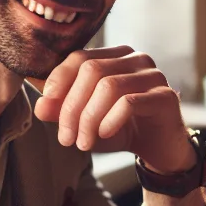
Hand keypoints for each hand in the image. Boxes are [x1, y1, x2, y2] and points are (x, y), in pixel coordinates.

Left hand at [33, 45, 194, 172]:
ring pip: (109, 86)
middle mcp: (136, 58)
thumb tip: (41, 106)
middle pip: (92, 71)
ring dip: (89, 118)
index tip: (47, 106)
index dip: (59, 80)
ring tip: (83, 143)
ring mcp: (153, 75)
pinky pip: (130, 102)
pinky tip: (104, 134)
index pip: (80, 57)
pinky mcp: (165, 96)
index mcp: (114, 56)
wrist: (159, 149)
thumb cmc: (121, 129)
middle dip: (72, 107)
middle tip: (66, 137)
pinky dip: (111, 120)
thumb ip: (63, 110)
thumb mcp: (85, 121)